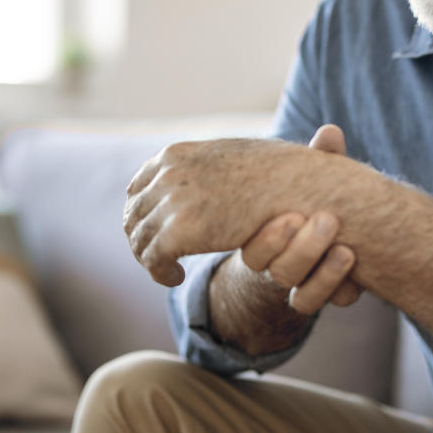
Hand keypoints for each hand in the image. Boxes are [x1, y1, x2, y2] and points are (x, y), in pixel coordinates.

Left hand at [123, 130, 353, 286]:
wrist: (298, 186)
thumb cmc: (279, 172)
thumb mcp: (235, 155)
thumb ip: (208, 164)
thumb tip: (196, 171)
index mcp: (175, 155)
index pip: (138, 188)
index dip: (143, 213)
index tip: (157, 231)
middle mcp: (167, 175)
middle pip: (134, 215)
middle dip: (143, 239)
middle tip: (160, 258)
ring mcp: (171, 202)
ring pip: (139, 240)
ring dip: (150, 259)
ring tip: (169, 270)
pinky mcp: (179, 232)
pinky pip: (153, 260)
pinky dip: (160, 272)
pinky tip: (176, 277)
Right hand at [238, 125, 362, 312]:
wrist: (318, 231)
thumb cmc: (304, 197)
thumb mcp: (309, 177)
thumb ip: (318, 159)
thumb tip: (331, 132)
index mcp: (261, 235)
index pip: (253, 249)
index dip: (270, 238)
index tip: (295, 215)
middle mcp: (274, 264)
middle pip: (277, 271)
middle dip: (302, 250)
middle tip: (327, 221)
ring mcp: (298, 283)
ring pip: (301, 298)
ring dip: (325, 274)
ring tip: (347, 250)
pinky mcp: (320, 296)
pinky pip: (324, 306)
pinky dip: (340, 292)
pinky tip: (357, 274)